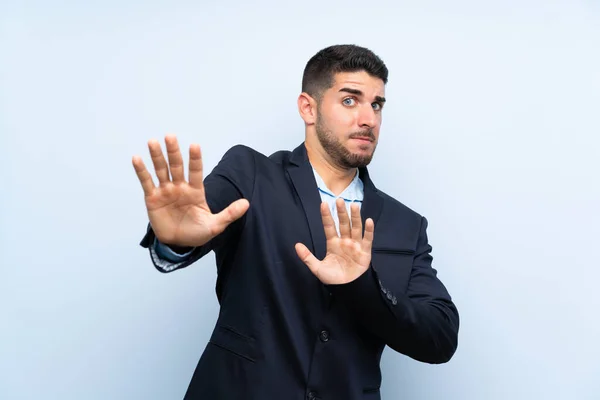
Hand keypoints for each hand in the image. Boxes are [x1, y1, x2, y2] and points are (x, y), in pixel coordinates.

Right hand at [132, 135, 249, 246]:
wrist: (178, 244)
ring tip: (153, 142)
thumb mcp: (215, 225)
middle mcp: (180, 187)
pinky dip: (142, 171)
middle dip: (174, 151)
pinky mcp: (153, 198)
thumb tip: (247, 203)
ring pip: (161, 170)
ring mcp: (166, 191)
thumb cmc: (197, 232)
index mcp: (196, 191)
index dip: (195, 159)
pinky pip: (147, 182)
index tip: (194, 145)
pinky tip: (137, 158)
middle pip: (176, 166)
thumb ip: (229, 214)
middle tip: (170, 136)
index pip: (196, 171)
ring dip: (157, 156)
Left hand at [295, 198, 373, 284]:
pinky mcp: (365, 251)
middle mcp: (344, 241)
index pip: (329, 226)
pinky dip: (368, 230)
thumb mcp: (317, 268)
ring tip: (354, 205)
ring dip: (355, 216)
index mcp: (333, 243)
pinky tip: (368, 221)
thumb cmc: (333, 278)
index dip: (326, 216)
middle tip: (339, 200)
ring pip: (355, 227)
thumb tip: (296, 245)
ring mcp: (355, 245)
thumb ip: (307, 257)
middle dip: (341, 212)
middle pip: (343, 224)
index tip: (323, 204)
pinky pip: (367, 239)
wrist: (347, 288)